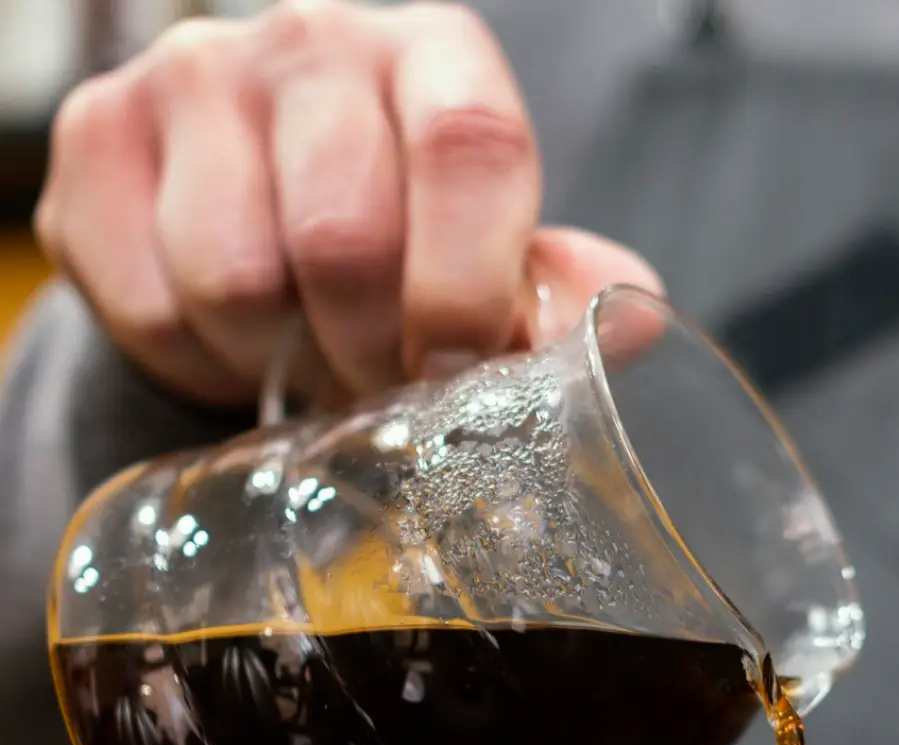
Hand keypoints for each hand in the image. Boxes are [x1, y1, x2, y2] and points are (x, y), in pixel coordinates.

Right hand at [33, 0, 660, 405]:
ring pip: (234, 278)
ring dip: (279, 361)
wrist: (267, 217)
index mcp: (439, 59)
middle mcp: (315, 42)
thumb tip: (630, 326)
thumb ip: (567, 294)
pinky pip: (147, 303)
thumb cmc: (410, 241)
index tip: (459, 371)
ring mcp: (195, 77)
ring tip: (307, 352)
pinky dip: (195, 358)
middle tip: (381, 377)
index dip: (467, 291)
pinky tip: (233, 338)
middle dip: (370, 351)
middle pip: (342, 237)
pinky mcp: (96, 137)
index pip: (472, 149)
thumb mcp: (506, 260)